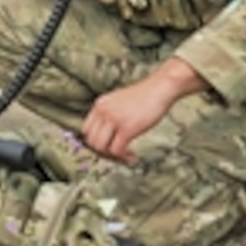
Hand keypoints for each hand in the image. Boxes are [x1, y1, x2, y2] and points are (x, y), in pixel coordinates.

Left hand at [80, 58, 207, 163]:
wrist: (160, 88)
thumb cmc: (143, 96)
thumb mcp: (118, 101)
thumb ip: (109, 114)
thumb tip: (105, 136)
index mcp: (99, 104)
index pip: (85, 130)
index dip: (95, 142)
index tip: (108, 146)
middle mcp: (103, 111)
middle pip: (91, 141)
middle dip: (103, 152)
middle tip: (117, 154)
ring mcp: (114, 119)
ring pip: (101, 148)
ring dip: (112, 156)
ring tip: (125, 155)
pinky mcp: (127, 128)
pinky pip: (117, 150)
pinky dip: (124, 157)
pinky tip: (132, 156)